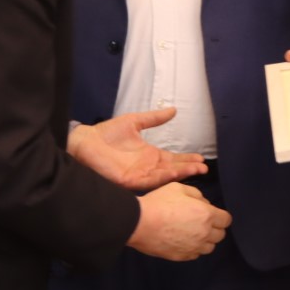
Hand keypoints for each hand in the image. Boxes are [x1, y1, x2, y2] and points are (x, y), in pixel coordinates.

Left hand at [69, 108, 206, 190]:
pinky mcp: (131, 180)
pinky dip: (164, 177)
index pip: (173, 159)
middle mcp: (148, 167)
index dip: (187, 159)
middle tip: (204, 168)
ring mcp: (140, 175)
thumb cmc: (107, 133)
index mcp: (150, 155)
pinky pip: (151, 180)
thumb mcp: (135, 122)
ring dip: (181, 174)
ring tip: (197, 170)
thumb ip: (154, 118)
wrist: (86, 141)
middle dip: (189, 168)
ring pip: (166, 176)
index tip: (202, 158)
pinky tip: (175, 172)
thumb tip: (173, 110)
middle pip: (173, 169)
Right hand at [127, 182, 230, 260]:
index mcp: (206, 215)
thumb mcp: (179, 188)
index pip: (227, 220)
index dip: (221, 216)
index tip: (213, 214)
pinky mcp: (182, 256)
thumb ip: (197, 195)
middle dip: (214, 228)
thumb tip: (205, 204)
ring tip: (192, 233)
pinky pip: (195, 254)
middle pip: (220, 235)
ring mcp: (193, 247)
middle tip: (201, 222)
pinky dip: (193, 248)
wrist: (139, 223)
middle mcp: (204, 233)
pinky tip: (183, 240)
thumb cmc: (159, 202)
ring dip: (205, 240)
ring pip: (210, 247)